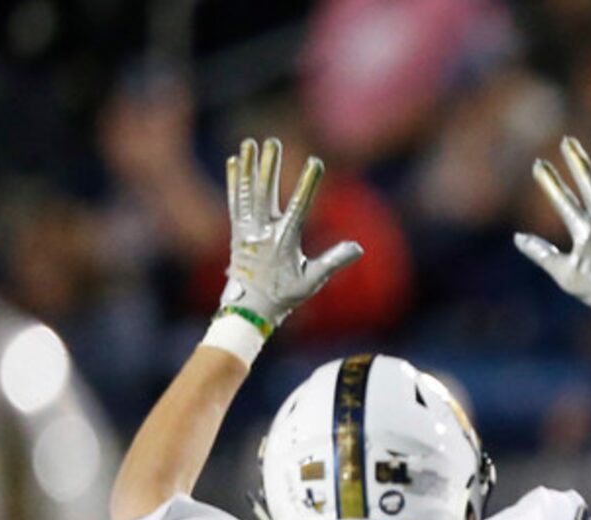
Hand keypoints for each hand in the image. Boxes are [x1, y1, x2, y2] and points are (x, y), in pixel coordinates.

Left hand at [218, 137, 361, 335]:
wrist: (249, 308)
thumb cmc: (283, 296)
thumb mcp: (311, 282)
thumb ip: (333, 262)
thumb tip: (357, 248)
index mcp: (284, 241)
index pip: (299, 206)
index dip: (308, 183)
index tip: (316, 162)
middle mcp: (262, 231)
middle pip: (267, 192)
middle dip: (271, 166)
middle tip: (273, 141)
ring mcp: (246, 229)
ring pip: (248, 192)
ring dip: (249, 166)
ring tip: (250, 142)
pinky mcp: (236, 230)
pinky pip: (234, 200)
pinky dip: (234, 180)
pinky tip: (232, 161)